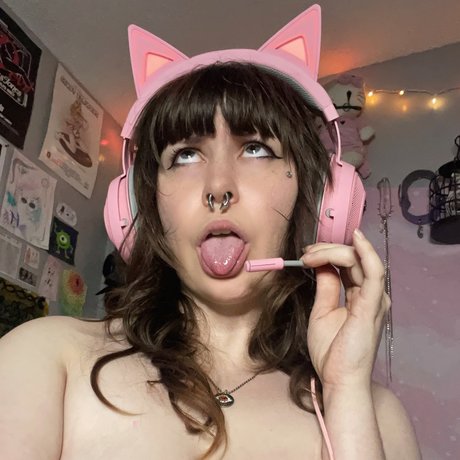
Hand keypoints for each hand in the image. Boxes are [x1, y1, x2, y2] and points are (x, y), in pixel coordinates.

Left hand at [301, 229, 389, 389]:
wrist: (338, 379)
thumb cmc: (331, 351)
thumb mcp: (323, 311)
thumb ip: (326, 287)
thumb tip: (321, 265)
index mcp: (360, 296)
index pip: (347, 264)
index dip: (327, 253)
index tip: (305, 254)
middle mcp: (371, 295)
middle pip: (352, 258)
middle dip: (326, 250)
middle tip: (305, 253)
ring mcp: (374, 299)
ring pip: (359, 260)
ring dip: (334, 251)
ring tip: (311, 253)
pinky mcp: (373, 305)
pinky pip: (374, 272)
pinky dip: (366, 253)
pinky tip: (356, 239)